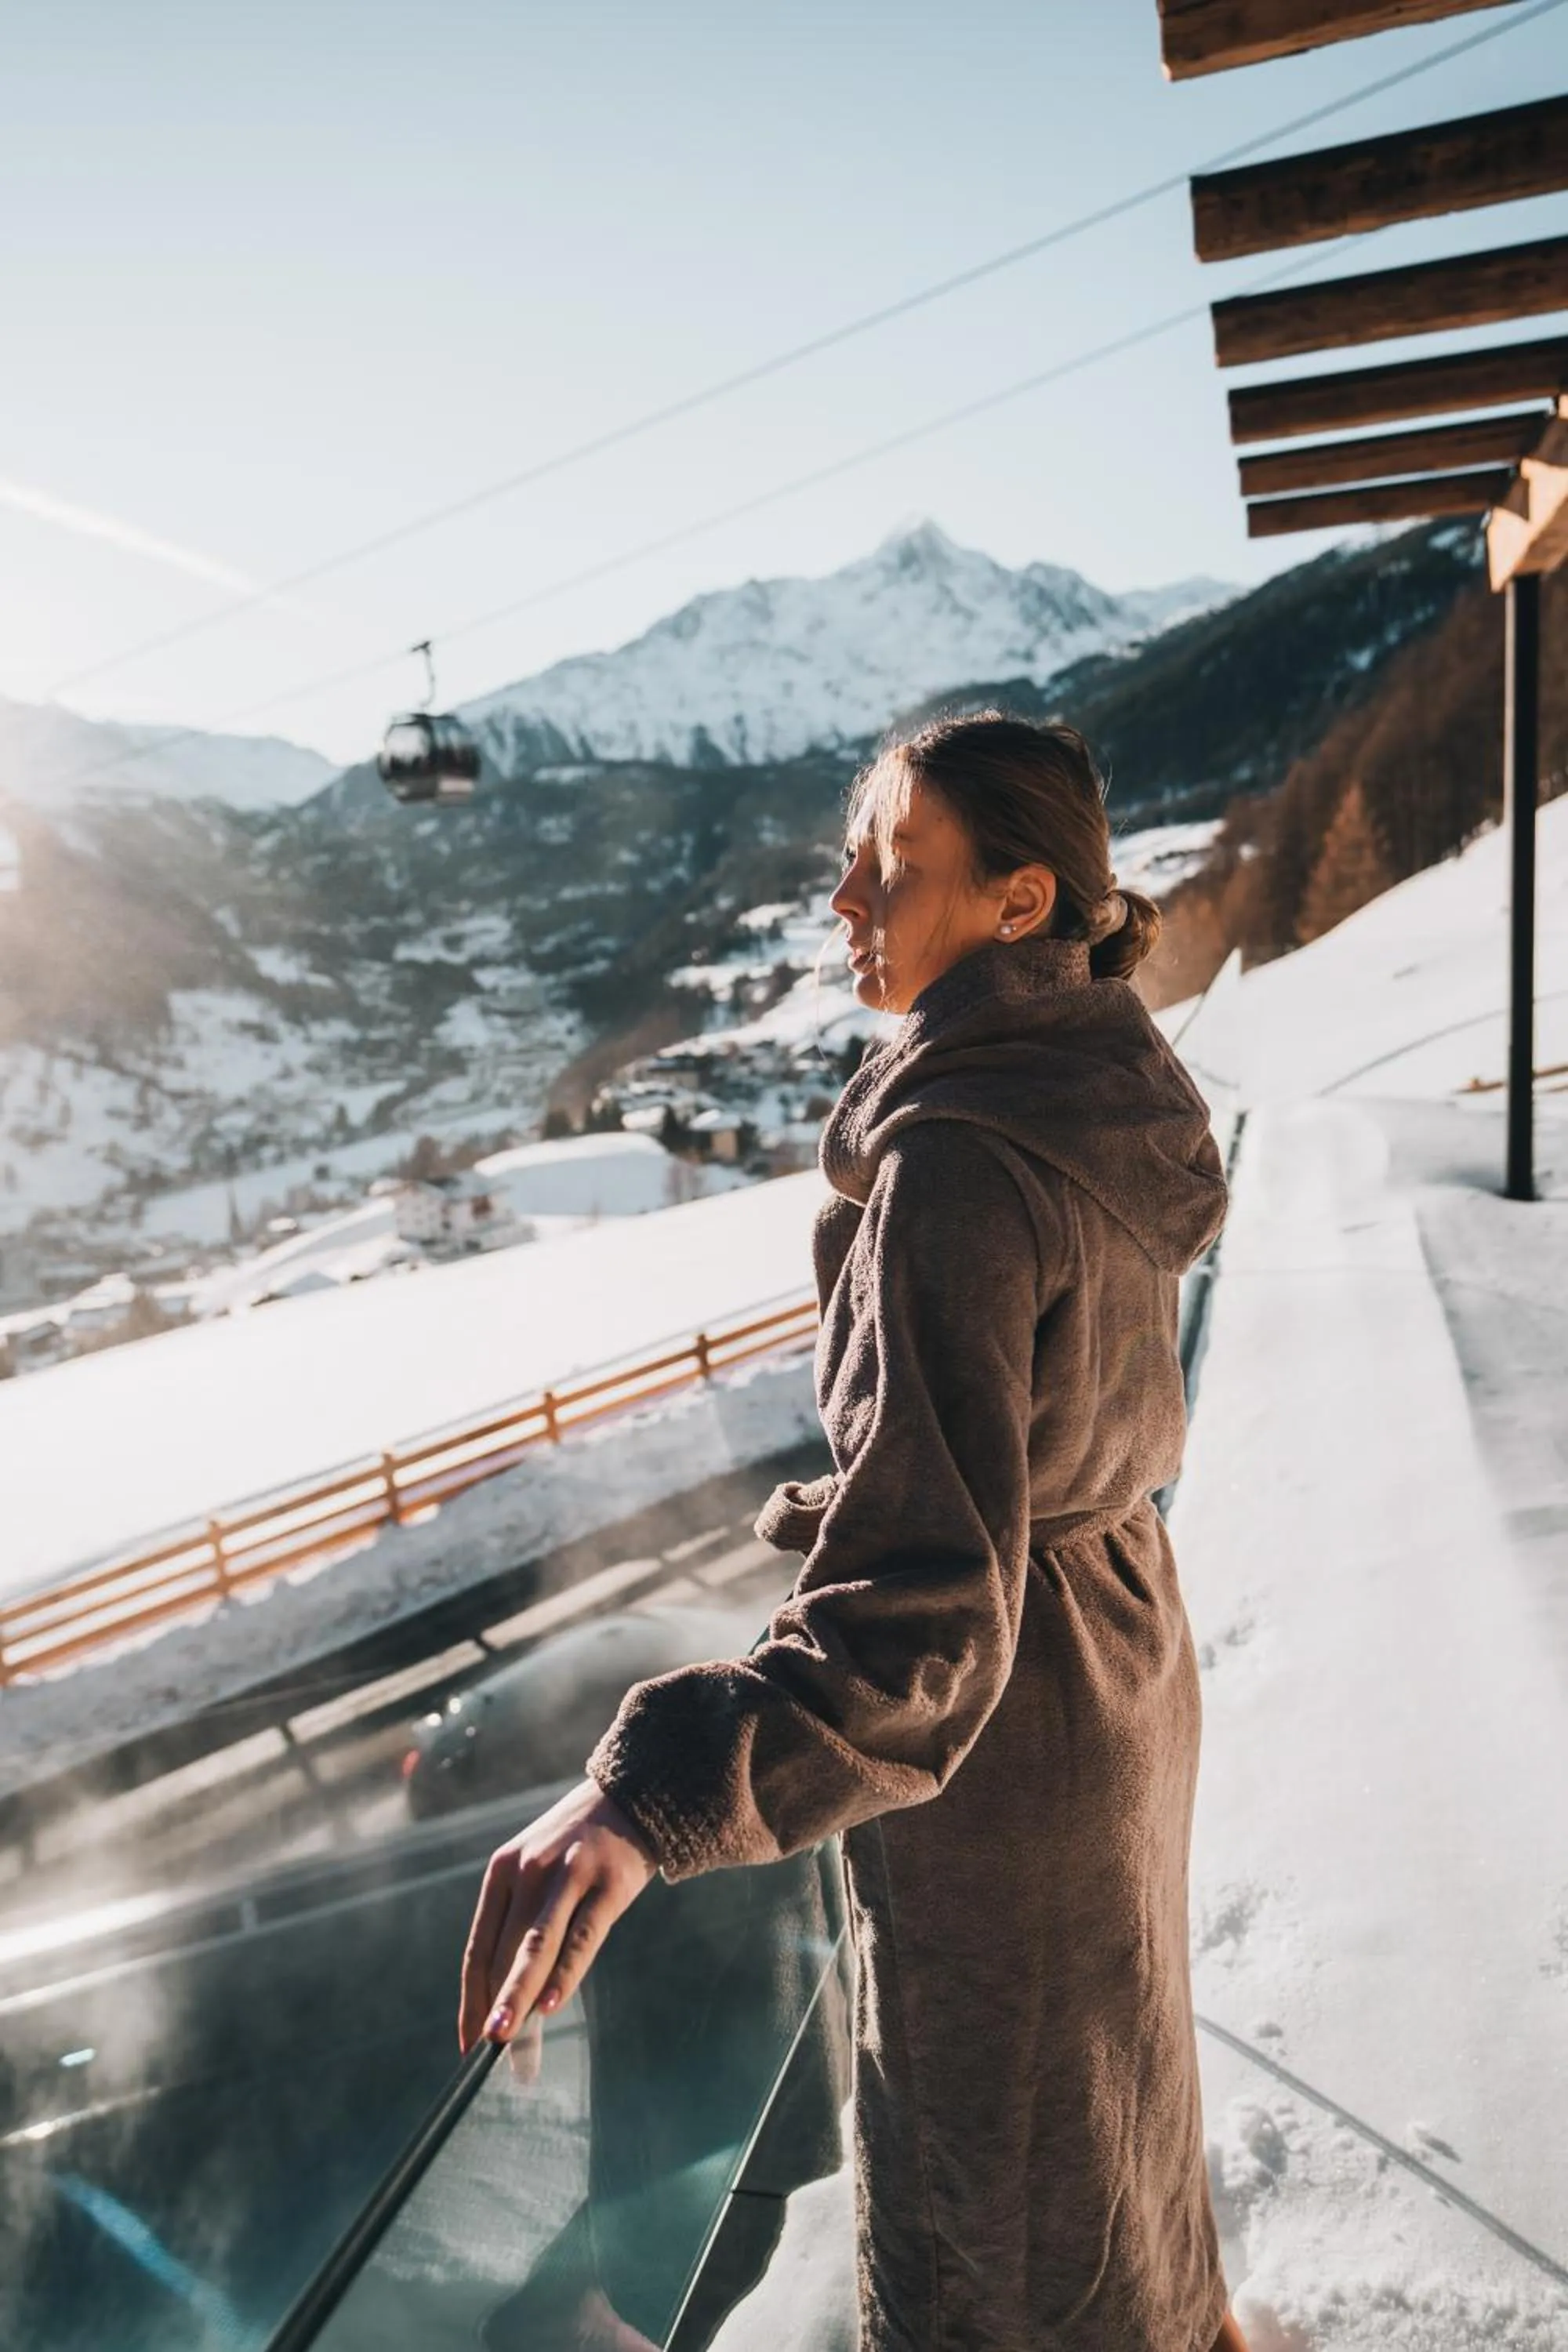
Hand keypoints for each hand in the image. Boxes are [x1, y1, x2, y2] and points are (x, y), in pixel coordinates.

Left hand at [458, 1779, 658, 2052]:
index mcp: (503, 1871)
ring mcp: (569, 1875)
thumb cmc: (580, 1848)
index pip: (478, 1949)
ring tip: (503, 2039)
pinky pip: (582, 1937)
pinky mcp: (608, 1884)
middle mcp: (529, 1871)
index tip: (468, 2044)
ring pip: (535, 1946)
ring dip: (516, 1996)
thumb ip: (523, 1925)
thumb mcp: (539, 1871)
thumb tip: (512, 2000)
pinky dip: (565, 1973)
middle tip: (489, 2056)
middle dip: (496, 2009)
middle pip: (502, 1953)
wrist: (634, 1797)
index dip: (471, 2000)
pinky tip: (551, 2004)